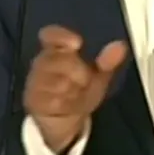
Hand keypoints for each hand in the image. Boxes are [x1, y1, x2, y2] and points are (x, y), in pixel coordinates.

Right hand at [23, 25, 127, 154]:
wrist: (61, 119)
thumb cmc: (78, 90)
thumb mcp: (97, 77)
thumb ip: (107, 62)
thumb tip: (120, 46)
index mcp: (56, 50)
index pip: (51, 35)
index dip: (61, 36)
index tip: (78, 43)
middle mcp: (42, 62)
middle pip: (58, 60)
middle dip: (77, 71)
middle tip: (85, 80)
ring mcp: (35, 81)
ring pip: (56, 81)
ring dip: (73, 90)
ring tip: (77, 94)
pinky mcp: (33, 100)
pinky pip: (52, 99)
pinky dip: (66, 103)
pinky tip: (70, 105)